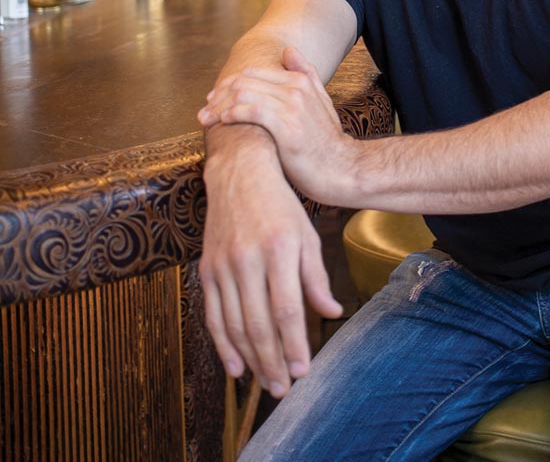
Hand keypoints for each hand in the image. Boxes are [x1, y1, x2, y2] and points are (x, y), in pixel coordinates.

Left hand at [198, 47, 359, 203]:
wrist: (342, 169)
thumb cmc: (326, 141)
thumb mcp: (321, 101)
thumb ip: (306, 74)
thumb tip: (288, 50)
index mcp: (300, 81)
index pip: (253, 73)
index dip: (228, 84)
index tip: (214, 99)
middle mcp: (295, 88)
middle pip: (245, 81)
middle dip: (219, 94)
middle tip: (205, 110)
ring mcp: (292, 106)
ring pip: (244, 94)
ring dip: (220, 105)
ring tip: (207, 119)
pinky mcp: (287, 126)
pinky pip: (251, 111)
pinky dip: (232, 113)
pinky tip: (223, 122)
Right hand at [199, 125, 342, 399]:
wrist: (239, 171)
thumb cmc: (280, 204)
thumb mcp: (307, 234)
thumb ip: (316, 276)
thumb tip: (332, 312)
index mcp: (279, 248)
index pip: (287, 309)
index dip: (294, 344)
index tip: (303, 371)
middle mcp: (248, 258)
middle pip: (259, 324)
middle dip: (272, 362)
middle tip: (283, 389)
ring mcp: (223, 264)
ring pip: (235, 325)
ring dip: (250, 359)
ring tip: (265, 382)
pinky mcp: (206, 268)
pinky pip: (214, 315)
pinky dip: (223, 345)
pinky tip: (235, 366)